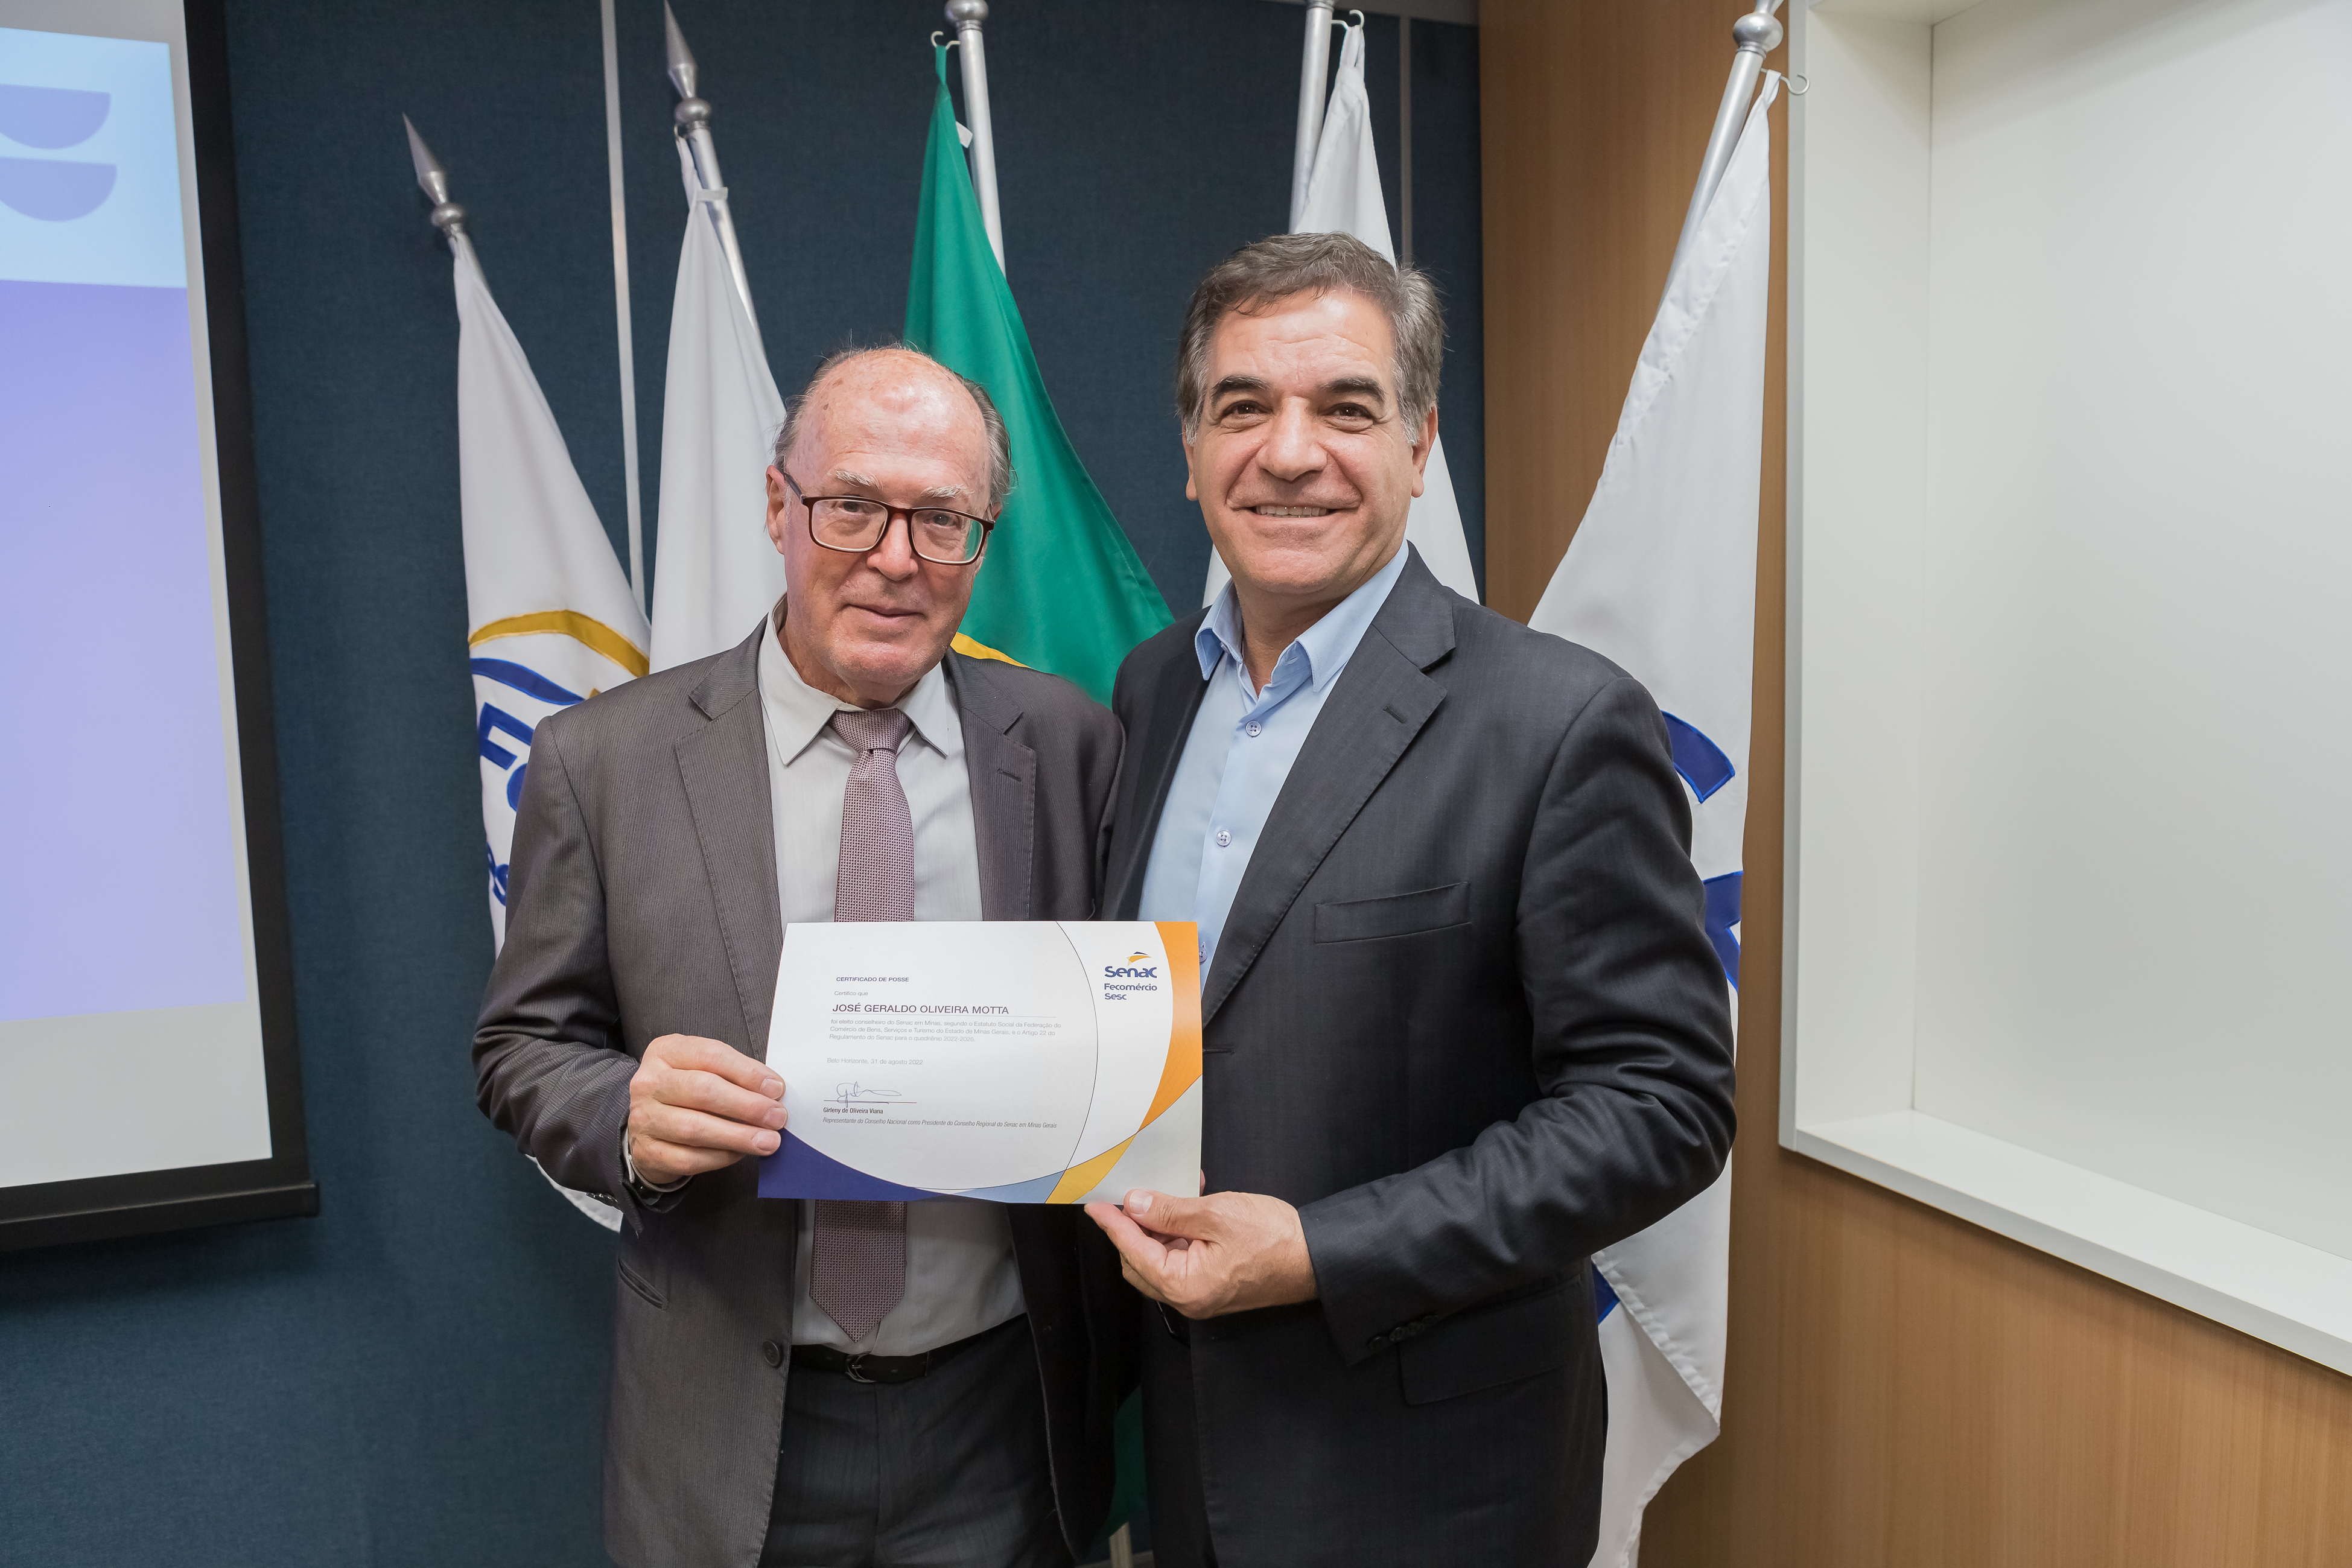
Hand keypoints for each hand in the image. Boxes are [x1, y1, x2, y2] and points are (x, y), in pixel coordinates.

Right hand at [625, 1034, 786, 1186]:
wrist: (649, 1125)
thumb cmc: (686, 1092)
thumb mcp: (704, 1069)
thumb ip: (734, 1074)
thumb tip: (772, 1092)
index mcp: (666, 1051)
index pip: (711, 1056)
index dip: (747, 1072)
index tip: (776, 1088)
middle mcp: (649, 1082)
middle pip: (703, 1090)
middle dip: (747, 1105)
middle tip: (777, 1117)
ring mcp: (644, 1118)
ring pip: (695, 1128)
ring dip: (739, 1136)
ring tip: (768, 1141)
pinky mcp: (648, 1152)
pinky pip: (689, 1158)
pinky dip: (721, 1157)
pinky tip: (740, 1153)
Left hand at [1085, 1189, 1317, 1318]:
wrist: (1316, 1258)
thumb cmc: (1274, 1238)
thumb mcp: (1217, 1214)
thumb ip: (1170, 1211)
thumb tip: (1135, 1205)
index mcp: (1185, 1286)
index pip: (1133, 1252)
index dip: (1113, 1225)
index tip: (1096, 1205)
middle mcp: (1188, 1298)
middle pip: (1139, 1263)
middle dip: (1131, 1229)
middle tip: (1128, 1196)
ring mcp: (1201, 1294)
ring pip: (1160, 1260)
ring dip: (1157, 1228)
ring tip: (1164, 1193)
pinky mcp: (1213, 1285)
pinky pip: (1182, 1260)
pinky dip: (1177, 1233)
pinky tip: (1186, 1206)